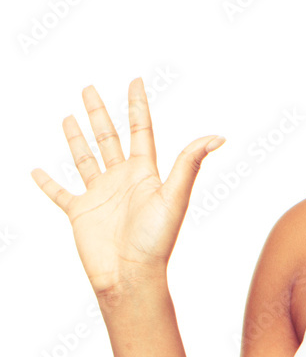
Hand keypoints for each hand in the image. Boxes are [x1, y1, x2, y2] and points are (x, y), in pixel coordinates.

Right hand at [31, 78, 224, 296]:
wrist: (131, 275)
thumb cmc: (156, 240)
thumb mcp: (175, 196)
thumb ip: (190, 164)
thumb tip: (218, 136)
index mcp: (145, 172)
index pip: (140, 130)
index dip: (137, 106)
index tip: (134, 81)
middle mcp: (122, 179)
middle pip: (108, 137)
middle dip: (98, 113)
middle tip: (88, 88)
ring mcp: (100, 195)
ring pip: (84, 159)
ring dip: (75, 138)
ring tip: (68, 117)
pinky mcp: (80, 213)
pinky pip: (60, 193)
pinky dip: (47, 183)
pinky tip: (37, 170)